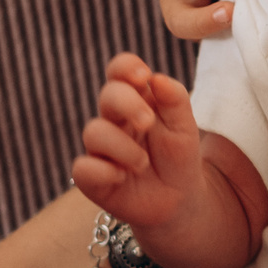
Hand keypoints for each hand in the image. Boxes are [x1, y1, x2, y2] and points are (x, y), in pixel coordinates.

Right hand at [70, 54, 205, 230]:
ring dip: (122, 146)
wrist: (180, 200)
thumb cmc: (178, 158)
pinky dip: (103, 171)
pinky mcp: (93, 178)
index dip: (125, 67)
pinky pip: (82, 167)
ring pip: (93, 132)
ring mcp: (101, 149)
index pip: (119, 72)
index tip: (142, 76)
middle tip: (147, 122)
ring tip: (143, 162)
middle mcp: (114, 121)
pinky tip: (121, 177)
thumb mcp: (185, 127)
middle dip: (126, 103)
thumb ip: (175, 100)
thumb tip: (156, 78)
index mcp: (136, 101)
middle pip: (107, 96)